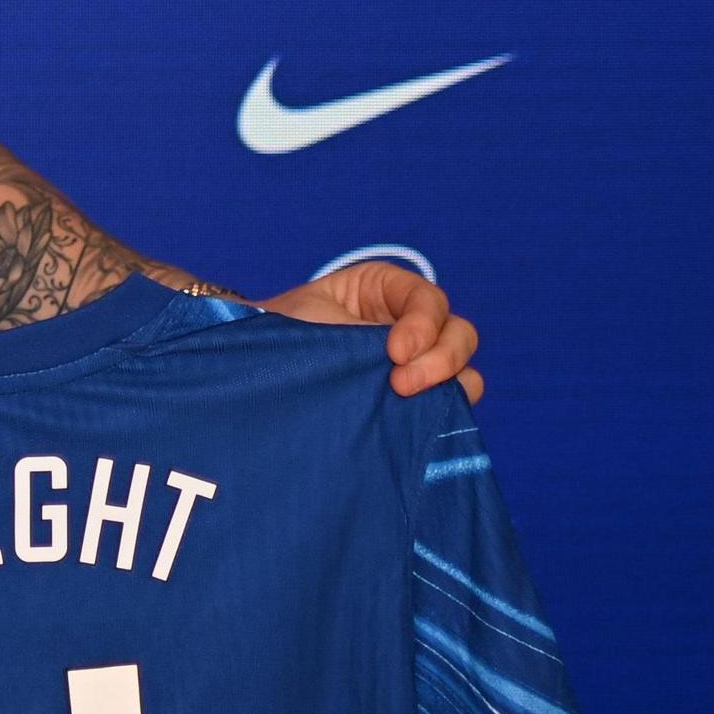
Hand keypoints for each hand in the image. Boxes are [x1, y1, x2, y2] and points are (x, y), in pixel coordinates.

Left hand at [257, 258, 482, 403]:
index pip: (429, 300)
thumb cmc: (277, 334)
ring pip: (463, 373)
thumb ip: (363, 335)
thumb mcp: (315, 321)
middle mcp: (408, 324)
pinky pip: (447, 408)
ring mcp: (415, 365)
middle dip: (441, 358)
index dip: (423, 324)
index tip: (395, 352)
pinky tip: (415, 424)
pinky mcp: (410, 403)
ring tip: (407, 402)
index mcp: (385, 289)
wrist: (250, 371)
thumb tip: (402, 361)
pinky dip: (442, 413)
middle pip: (459, 334)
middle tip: (401, 384)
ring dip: (447, 387)